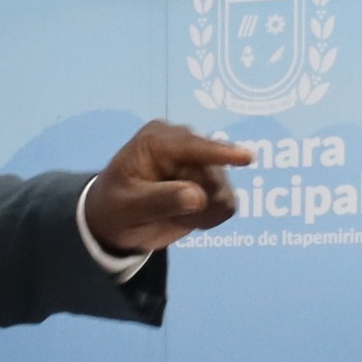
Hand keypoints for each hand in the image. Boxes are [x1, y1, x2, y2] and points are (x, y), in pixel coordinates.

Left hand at [83, 121, 256, 252]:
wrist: (114, 221)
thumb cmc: (114, 208)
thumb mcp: (128, 207)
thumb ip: (161, 201)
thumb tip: (198, 197)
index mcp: (157, 140)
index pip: (193, 146)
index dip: (220, 153)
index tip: (247, 158)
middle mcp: (183, 144)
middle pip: (212, 170)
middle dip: (203, 197)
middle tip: (177, 217)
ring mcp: (199, 162)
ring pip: (222, 189)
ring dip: (204, 211)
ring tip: (176, 217)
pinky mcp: (210, 181)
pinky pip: (225, 203)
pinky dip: (209, 217)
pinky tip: (187, 219)